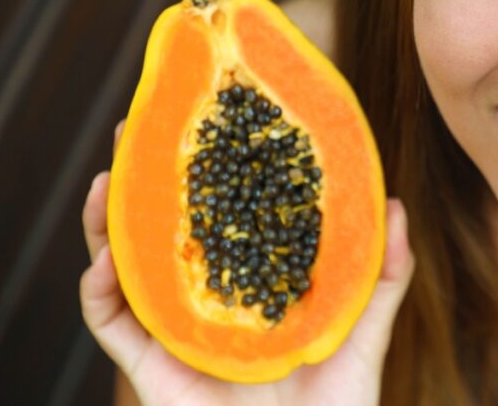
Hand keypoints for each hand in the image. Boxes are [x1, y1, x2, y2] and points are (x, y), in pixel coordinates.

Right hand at [80, 121, 413, 405]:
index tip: (207, 120)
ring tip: (110, 176)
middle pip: (168, 227)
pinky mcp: (155, 367)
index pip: (225, 213)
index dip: (211, 169)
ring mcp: (178, 327)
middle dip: (148, 177)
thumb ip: (385, 273)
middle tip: (137, 127)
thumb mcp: (366, 328)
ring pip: (130, 265)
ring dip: (110, 220)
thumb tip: (394, 203)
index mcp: (252, 279)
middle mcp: (209, 296)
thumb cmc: (339, 400)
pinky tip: (108, 255)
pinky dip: (103, 290)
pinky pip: (115, 325)